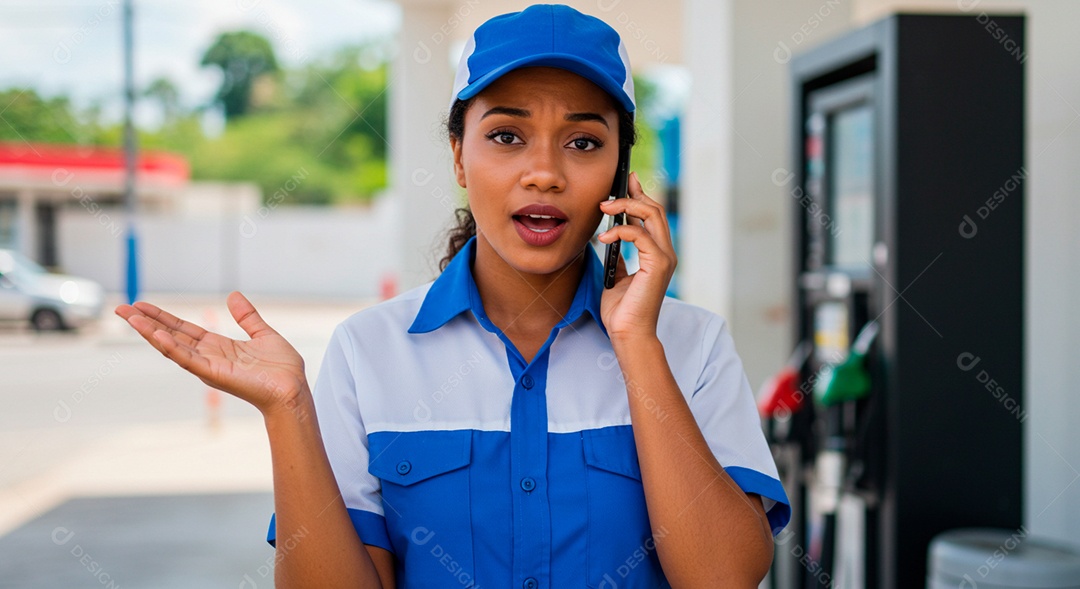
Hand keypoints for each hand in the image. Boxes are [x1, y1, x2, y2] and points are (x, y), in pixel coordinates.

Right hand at [115, 291, 307, 417]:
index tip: (141, 306)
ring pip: (173, 348)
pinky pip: (189, 360)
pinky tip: (156, 336)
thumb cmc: (282, 369)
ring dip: (151, 333)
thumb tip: (233, 295)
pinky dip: (172, 348)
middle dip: (146, 323)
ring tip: (130, 318)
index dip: (162, 317)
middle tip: (121, 309)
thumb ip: (247, 317)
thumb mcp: (263, 334)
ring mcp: (209, 367)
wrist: (294, 390)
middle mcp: (208, 357)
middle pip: (171, 337)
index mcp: (217, 347)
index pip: (183, 329)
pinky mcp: (215, 375)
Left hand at [596, 171, 676, 340]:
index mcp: (657, 254)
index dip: (640, 195)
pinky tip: (604, 237)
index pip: (652, 216)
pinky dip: (620, 230)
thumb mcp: (618, 275)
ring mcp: (664, 258)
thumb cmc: (622, 311)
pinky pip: (640, 235)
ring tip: (604, 208)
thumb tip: (612, 239)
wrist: (627, 333)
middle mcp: (665, 253)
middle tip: (607, 195)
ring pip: (652, 215)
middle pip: (655, 209)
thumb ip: (620, 255)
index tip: (626, 181)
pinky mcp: (658, 265)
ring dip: (626, 207)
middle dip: (632, 195)